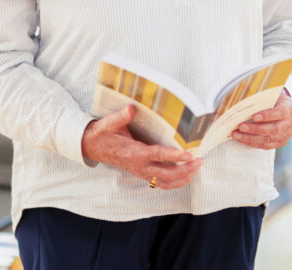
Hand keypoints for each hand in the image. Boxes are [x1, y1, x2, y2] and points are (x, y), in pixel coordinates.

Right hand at [81, 105, 202, 189]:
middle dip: (185, 169)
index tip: (189, 153)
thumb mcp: (109, 123)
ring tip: (196, 168)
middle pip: (167, 174)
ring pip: (165, 182)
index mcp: (133, 153)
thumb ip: (121, 117)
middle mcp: (139, 166)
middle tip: (199, 160)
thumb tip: (132, 108)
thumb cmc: (103, 134)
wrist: (92, 147)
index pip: (158, 156)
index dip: (175, 156)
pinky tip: (185, 175)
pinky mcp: (142, 174)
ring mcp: (141, 172)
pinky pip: (161, 183)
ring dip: (183, 178)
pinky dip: (175, 182)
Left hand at [232, 89, 291, 149]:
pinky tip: (242, 139)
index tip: (254, 116)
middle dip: (255, 129)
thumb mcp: (270, 95)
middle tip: (240, 126)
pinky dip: (252, 143)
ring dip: (250, 138)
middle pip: (274, 129)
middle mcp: (291, 122)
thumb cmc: (273, 99)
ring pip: (269, 139)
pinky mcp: (281, 142)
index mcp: (290, 107)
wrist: (282, 107)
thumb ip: (260, 99)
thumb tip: (242, 104)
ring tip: (237, 134)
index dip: (268, 116)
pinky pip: (266, 145)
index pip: (281, 113)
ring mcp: (287, 134)